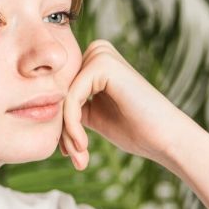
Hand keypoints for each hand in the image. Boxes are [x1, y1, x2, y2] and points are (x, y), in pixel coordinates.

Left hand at [59, 39, 199, 170]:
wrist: (166, 138)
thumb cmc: (136, 130)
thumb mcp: (95, 115)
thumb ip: (73, 106)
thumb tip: (42, 108)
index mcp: (96, 61)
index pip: (63, 92)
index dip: (62, 125)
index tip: (70, 153)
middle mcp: (98, 51)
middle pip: (60, 93)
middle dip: (63, 129)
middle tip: (76, 158)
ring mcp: (101, 54)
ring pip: (63, 98)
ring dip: (67, 131)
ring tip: (80, 156)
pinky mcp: (103, 64)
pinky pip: (71, 99)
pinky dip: (72, 126)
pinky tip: (83, 146)